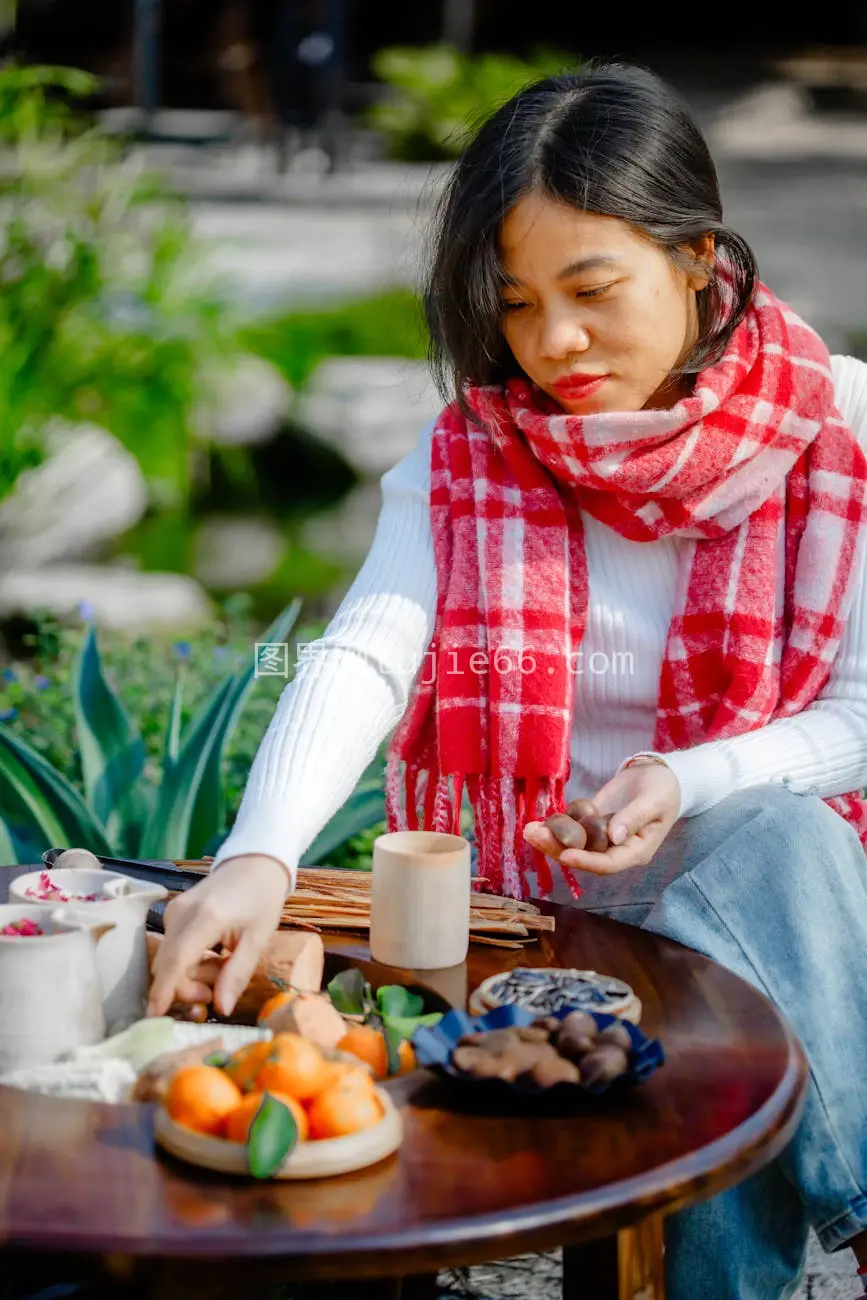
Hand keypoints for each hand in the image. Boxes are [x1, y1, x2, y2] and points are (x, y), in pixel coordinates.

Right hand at [147, 854, 290, 1017]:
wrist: (255, 865)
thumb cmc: (262, 900)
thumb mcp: (258, 939)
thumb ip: (237, 974)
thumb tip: (221, 1008)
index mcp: (205, 917)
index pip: (176, 960)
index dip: (164, 991)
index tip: (153, 1017)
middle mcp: (181, 913)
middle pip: (168, 966)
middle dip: (188, 987)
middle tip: (219, 988)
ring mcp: (173, 912)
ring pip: (168, 960)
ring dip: (191, 974)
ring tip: (222, 964)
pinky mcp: (172, 914)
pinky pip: (172, 949)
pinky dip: (188, 961)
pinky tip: (212, 955)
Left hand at [522, 759, 680, 875]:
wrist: (657, 773)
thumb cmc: (663, 789)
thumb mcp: (654, 801)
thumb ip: (634, 818)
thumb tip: (614, 836)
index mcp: (636, 851)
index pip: (608, 863)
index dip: (586, 861)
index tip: (565, 854)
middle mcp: (615, 849)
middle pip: (584, 857)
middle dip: (558, 849)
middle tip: (534, 836)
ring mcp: (601, 837)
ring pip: (573, 844)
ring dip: (551, 839)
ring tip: (530, 830)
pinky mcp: (591, 822)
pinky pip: (572, 828)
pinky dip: (555, 826)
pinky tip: (538, 822)